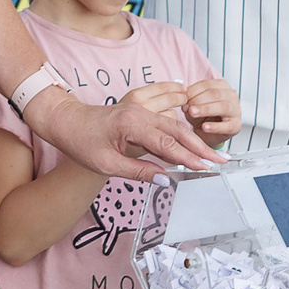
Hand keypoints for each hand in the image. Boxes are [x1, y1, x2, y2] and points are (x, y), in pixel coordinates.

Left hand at [28, 87, 225, 181]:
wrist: (66, 120)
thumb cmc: (82, 142)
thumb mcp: (107, 164)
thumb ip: (138, 171)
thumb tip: (165, 180)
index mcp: (132, 125)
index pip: (168, 144)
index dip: (189, 157)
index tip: (207, 167)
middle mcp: (140, 112)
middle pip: (177, 131)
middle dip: (200, 147)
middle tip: (222, 160)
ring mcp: (140, 109)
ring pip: (173, 124)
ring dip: (193, 138)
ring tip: (212, 152)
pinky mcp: (139, 109)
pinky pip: (165, 117)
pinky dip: (180, 127)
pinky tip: (192, 133)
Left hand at [184, 78, 243, 143]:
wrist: (209, 133)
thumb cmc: (203, 116)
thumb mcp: (194, 106)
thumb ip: (190, 103)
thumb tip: (185, 104)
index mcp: (222, 86)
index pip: (207, 85)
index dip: (193, 91)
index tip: (182, 98)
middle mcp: (231, 96)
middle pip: (215, 94)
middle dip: (199, 100)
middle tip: (187, 107)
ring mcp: (236, 111)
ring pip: (223, 107)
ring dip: (206, 109)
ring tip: (193, 113)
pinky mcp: (236, 126)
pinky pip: (227, 126)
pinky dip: (215, 127)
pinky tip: (205, 127)